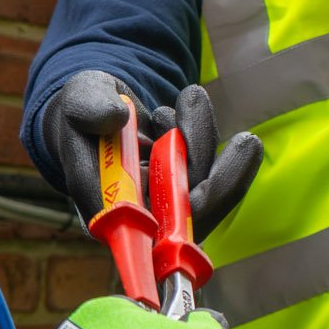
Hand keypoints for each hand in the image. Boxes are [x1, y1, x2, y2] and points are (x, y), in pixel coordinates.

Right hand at [38, 78, 260, 238]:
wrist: (98, 113)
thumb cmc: (84, 112)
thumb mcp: (79, 98)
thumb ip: (86, 107)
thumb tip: (114, 118)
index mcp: (104, 208)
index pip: (146, 230)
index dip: (176, 226)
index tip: (207, 199)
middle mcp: (140, 217)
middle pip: (189, 219)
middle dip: (222, 182)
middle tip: (248, 142)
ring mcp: (166, 205)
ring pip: (204, 188)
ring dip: (206, 139)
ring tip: (190, 97)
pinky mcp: (185, 190)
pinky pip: (211, 171)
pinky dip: (205, 135)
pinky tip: (183, 110)